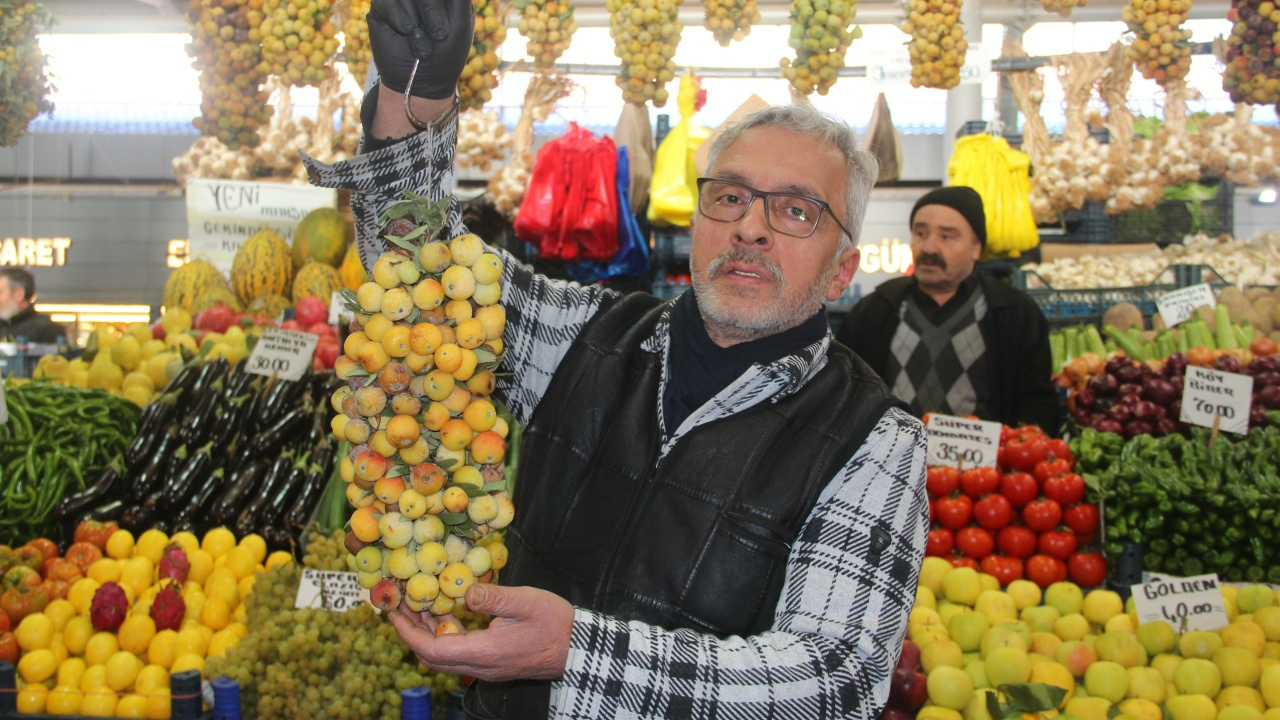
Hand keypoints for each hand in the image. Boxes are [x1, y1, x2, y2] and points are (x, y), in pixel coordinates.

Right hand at [368, 0, 474, 98]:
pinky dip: (398, 15)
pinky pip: (385, 1)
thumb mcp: (461, 21)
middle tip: (440, 34)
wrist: (423, 83)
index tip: (442, 29)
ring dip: (417, 21)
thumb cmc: (447, 54)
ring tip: (424, 48)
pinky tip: (406, 31)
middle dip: (432, 8)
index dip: (437, 3)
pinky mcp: (381, 9)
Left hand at [388, 584, 575, 681]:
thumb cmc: (554, 622)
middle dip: (411, 633)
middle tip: (398, 607)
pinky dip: (445, 636)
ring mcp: (487, 668)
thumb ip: (492, 597)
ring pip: (445, 658)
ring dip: (426, 635)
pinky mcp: (493, 664)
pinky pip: (459, 655)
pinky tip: (445, 614)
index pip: (434, 650)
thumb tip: (464, 591)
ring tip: (416, 606)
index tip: (394, 613)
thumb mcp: (525, 601)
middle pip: (433, 658)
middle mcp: (481, 666)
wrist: (577, 648)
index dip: (409, 633)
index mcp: (485, 652)